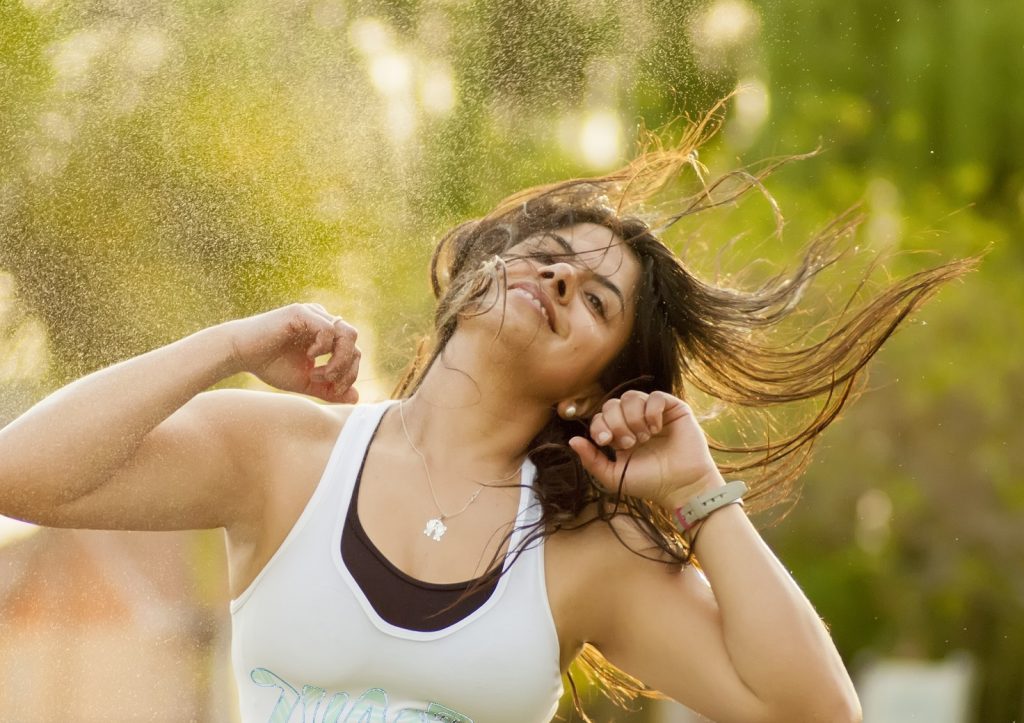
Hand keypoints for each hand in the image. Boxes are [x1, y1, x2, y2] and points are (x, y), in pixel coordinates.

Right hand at [218, 303, 360, 402]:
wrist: (240, 354)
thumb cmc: (270, 366)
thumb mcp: (305, 382)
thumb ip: (329, 389)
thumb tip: (356, 399)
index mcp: (326, 335)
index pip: (353, 351)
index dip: (350, 374)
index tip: (333, 390)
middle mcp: (322, 321)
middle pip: (354, 342)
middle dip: (346, 368)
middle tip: (328, 382)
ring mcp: (313, 314)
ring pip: (347, 333)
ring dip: (338, 359)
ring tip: (318, 373)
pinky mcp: (301, 312)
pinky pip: (327, 328)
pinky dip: (324, 347)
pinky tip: (309, 357)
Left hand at [567, 391, 723, 507]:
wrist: (681, 486)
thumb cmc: (650, 483)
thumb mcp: (614, 476)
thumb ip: (592, 460)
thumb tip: (572, 440)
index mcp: (620, 434)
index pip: (601, 416)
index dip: (600, 425)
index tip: (606, 442)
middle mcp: (635, 421)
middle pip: (612, 404)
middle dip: (616, 423)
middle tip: (629, 443)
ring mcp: (654, 413)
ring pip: (631, 397)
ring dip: (633, 418)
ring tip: (644, 437)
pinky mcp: (673, 409)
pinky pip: (656, 396)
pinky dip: (651, 411)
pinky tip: (656, 428)